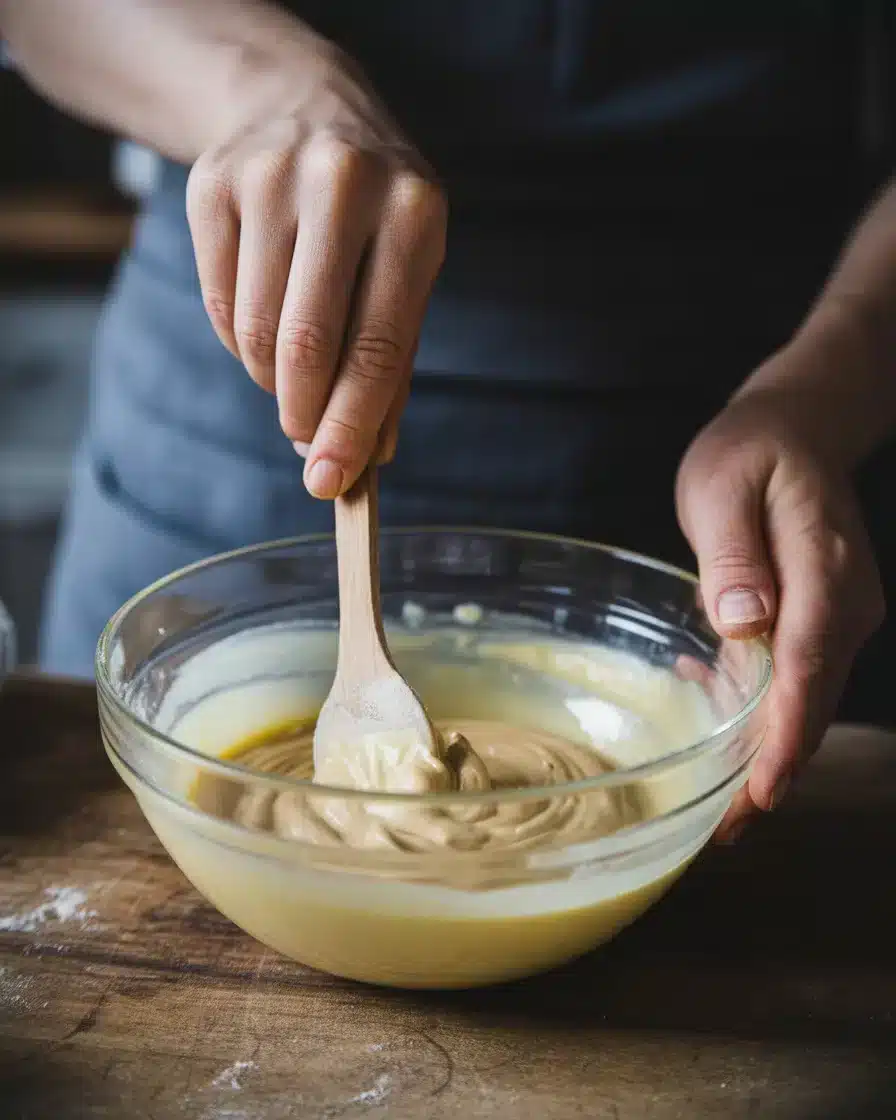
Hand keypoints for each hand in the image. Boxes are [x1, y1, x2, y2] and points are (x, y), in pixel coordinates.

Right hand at [185, 42, 445, 496]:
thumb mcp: (407, 273)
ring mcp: (271, 177)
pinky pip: (219, 307)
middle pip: (309, 345)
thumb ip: (391, 367)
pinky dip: (242, 342)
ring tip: (293, 368)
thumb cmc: (371, 216)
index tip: (332, 483)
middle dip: (305, 415)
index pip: (379, 347)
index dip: (351, 426)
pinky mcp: (212, 184)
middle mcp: (344, 185)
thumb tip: (366, 459)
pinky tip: (264, 323)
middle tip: (305, 441)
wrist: (302, 105)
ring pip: (257, 332)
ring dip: (273, 379)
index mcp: (414, 214)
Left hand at [675, 374, 884, 840]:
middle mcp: (846, 601)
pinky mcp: (826, 617)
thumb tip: (744, 624)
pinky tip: (716, 720)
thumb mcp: (722, 487)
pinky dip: (762, 710)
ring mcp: (842, 612)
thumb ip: (733, 556)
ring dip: (768, 751)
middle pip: (812, 698)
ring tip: (723, 809)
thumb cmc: (752, 451)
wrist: (799, 427)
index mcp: (823, 568)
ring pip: (807, 696)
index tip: (763, 792)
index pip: (808, 664)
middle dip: (774, 767)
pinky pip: (796, 675)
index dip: (786, 734)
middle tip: (727, 830)